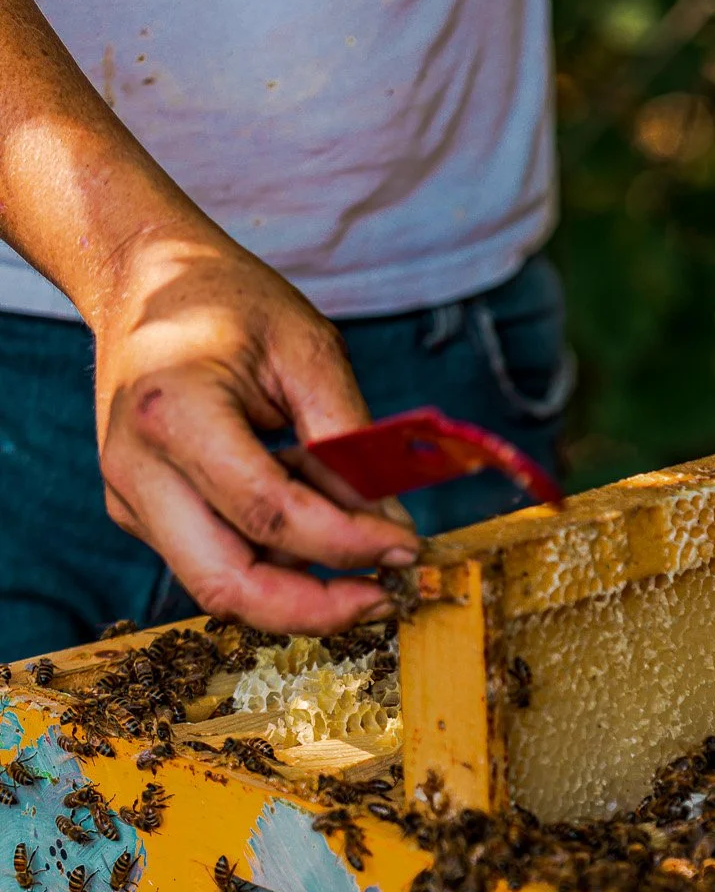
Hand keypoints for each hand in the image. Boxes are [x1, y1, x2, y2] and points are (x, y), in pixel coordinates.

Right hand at [93, 228, 417, 632]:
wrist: (141, 281)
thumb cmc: (227, 303)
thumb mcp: (308, 347)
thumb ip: (349, 439)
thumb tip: (390, 527)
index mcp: (173, 412)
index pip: (268, 513)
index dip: (346, 544)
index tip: (407, 549)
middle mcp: (138, 468)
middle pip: (228, 585)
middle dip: (317, 609)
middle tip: (385, 596)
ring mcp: (130, 498)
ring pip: (220, 588)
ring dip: (300, 582)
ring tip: (346, 516)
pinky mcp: (139, 514)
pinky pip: (215, 562)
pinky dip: (274, 555)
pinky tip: (304, 501)